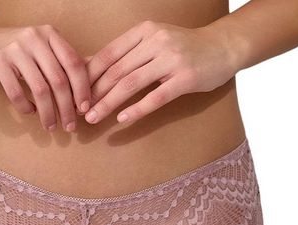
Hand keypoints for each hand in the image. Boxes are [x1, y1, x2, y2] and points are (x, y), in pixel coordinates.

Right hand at [0, 25, 91, 131]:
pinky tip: (31, 112)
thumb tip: (92, 90)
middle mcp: (34, 37)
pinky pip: (16, 93)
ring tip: (51, 127)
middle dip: (66, 108)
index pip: (74, 63)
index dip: (82, 89)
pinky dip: (26, 107)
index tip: (85, 109)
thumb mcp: (44, 50)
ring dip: (48, 113)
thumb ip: (64, 64)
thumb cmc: (20, 53)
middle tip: (70, 127)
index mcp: (50, 34)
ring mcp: (14, 48)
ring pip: (39, 89)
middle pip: (58, 79)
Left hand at [83, 20, 237, 124]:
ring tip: (94, 118)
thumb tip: (88, 67)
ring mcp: (172, 59)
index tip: (75, 95)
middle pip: (116, 71)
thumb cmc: (181, 48)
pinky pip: (156, 97)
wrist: (223, 47)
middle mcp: (156, 41)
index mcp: (143, 32)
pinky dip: (137, 109)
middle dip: (94, 94)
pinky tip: (122, 119)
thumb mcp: (151, 43)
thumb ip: (124, 54)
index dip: (88, 76)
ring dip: (109, 103)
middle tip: (80, 112)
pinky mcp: (186, 78)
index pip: (107, 55)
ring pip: (131, 84)